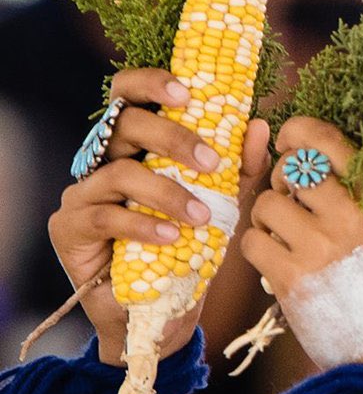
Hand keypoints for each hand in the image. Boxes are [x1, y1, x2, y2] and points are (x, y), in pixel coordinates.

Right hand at [48, 68, 270, 364]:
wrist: (162, 309)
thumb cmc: (190, 247)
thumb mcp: (224, 205)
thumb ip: (240, 168)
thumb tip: (260, 125)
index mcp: (136, 143)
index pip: (130, 93)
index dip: (152, 83)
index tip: (188, 94)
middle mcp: (104, 159)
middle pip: (126, 124)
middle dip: (173, 138)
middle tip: (212, 163)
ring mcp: (83, 191)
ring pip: (119, 173)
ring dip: (167, 192)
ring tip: (202, 216)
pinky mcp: (70, 227)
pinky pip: (104, 218)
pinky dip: (142, 226)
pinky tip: (171, 238)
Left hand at [242, 116, 362, 376]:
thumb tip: (321, 153)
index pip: (325, 139)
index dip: (297, 132)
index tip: (290, 142)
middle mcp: (351, 215)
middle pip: (291, 167)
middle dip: (282, 178)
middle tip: (290, 197)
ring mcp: (320, 247)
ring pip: (266, 205)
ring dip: (268, 217)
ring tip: (286, 235)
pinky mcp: (293, 279)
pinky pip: (253, 242)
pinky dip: (260, 248)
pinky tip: (279, 260)